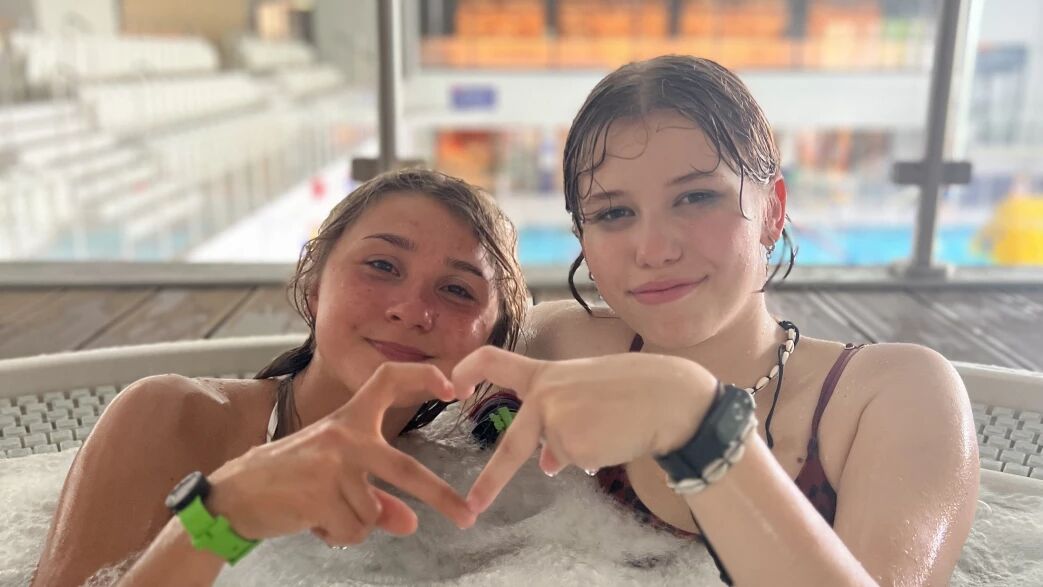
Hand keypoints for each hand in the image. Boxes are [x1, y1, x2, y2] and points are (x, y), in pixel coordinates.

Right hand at [206, 363, 476, 547]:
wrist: (233, 496)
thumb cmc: (288, 481)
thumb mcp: (335, 479)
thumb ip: (377, 497)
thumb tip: (411, 522)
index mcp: (348, 419)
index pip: (388, 380)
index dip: (422, 378)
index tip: (452, 388)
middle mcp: (343, 434)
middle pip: (404, 467)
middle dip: (440, 496)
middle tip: (467, 516)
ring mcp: (332, 464)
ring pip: (372, 514)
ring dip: (353, 525)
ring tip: (321, 510)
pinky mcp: (319, 494)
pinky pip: (353, 531)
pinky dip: (338, 536)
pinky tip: (312, 520)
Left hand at [452, 346, 715, 513]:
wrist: (672, 398)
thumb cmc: (637, 388)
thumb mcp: (589, 393)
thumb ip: (562, 418)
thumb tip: (547, 464)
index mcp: (547, 374)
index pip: (494, 360)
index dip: (466, 370)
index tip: (451, 386)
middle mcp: (545, 396)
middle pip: (511, 445)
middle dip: (491, 481)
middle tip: (473, 504)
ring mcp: (557, 421)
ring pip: (560, 453)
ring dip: (585, 448)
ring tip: (614, 425)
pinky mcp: (573, 445)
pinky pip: (578, 461)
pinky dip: (596, 456)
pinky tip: (617, 437)